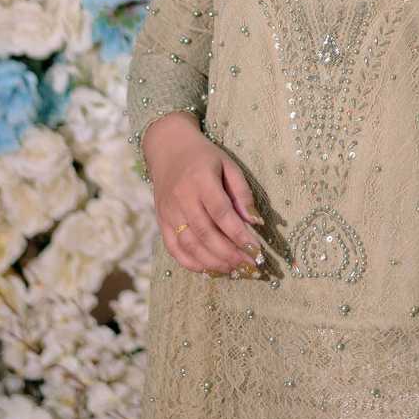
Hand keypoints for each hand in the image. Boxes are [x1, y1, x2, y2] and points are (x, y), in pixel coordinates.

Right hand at [142, 112, 264, 276]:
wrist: (168, 149)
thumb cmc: (204, 157)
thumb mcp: (228, 165)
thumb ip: (242, 192)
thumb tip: (255, 221)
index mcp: (200, 180)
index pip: (221, 212)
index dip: (238, 233)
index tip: (256, 249)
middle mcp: (182, 199)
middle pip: (205, 233)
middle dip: (229, 254)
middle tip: (250, 265)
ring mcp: (169, 213)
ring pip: (190, 246)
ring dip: (213, 263)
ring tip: (235, 270)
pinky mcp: (161, 223)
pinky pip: (174, 250)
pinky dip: (192, 264)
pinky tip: (211, 269)